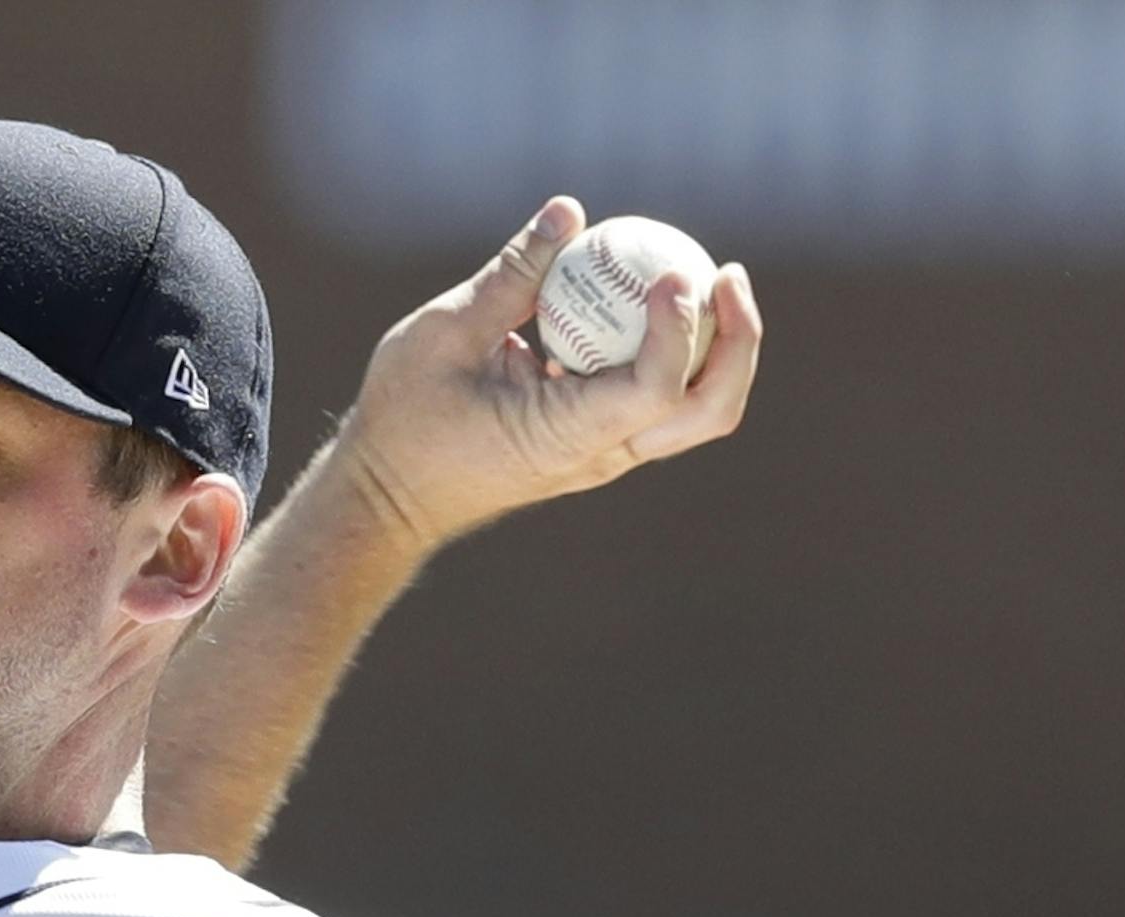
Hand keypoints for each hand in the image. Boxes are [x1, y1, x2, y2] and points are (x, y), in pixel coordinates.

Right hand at [333, 197, 763, 558]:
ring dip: (719, 349)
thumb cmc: (403, 422)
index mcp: (565, 437)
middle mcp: (599, 455)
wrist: (387, 497)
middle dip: (738, 343)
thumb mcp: (444, 334)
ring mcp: (603, 455)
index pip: (655, 389)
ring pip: (695, 412)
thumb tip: (568, 211)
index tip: (668, 272)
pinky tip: (662, 299)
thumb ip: (512, 275)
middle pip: (707, 411)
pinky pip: (659, 399)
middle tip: (726, 273)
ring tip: (713, 281)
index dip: (679, 329)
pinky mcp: (596, 442)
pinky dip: (677, 352)